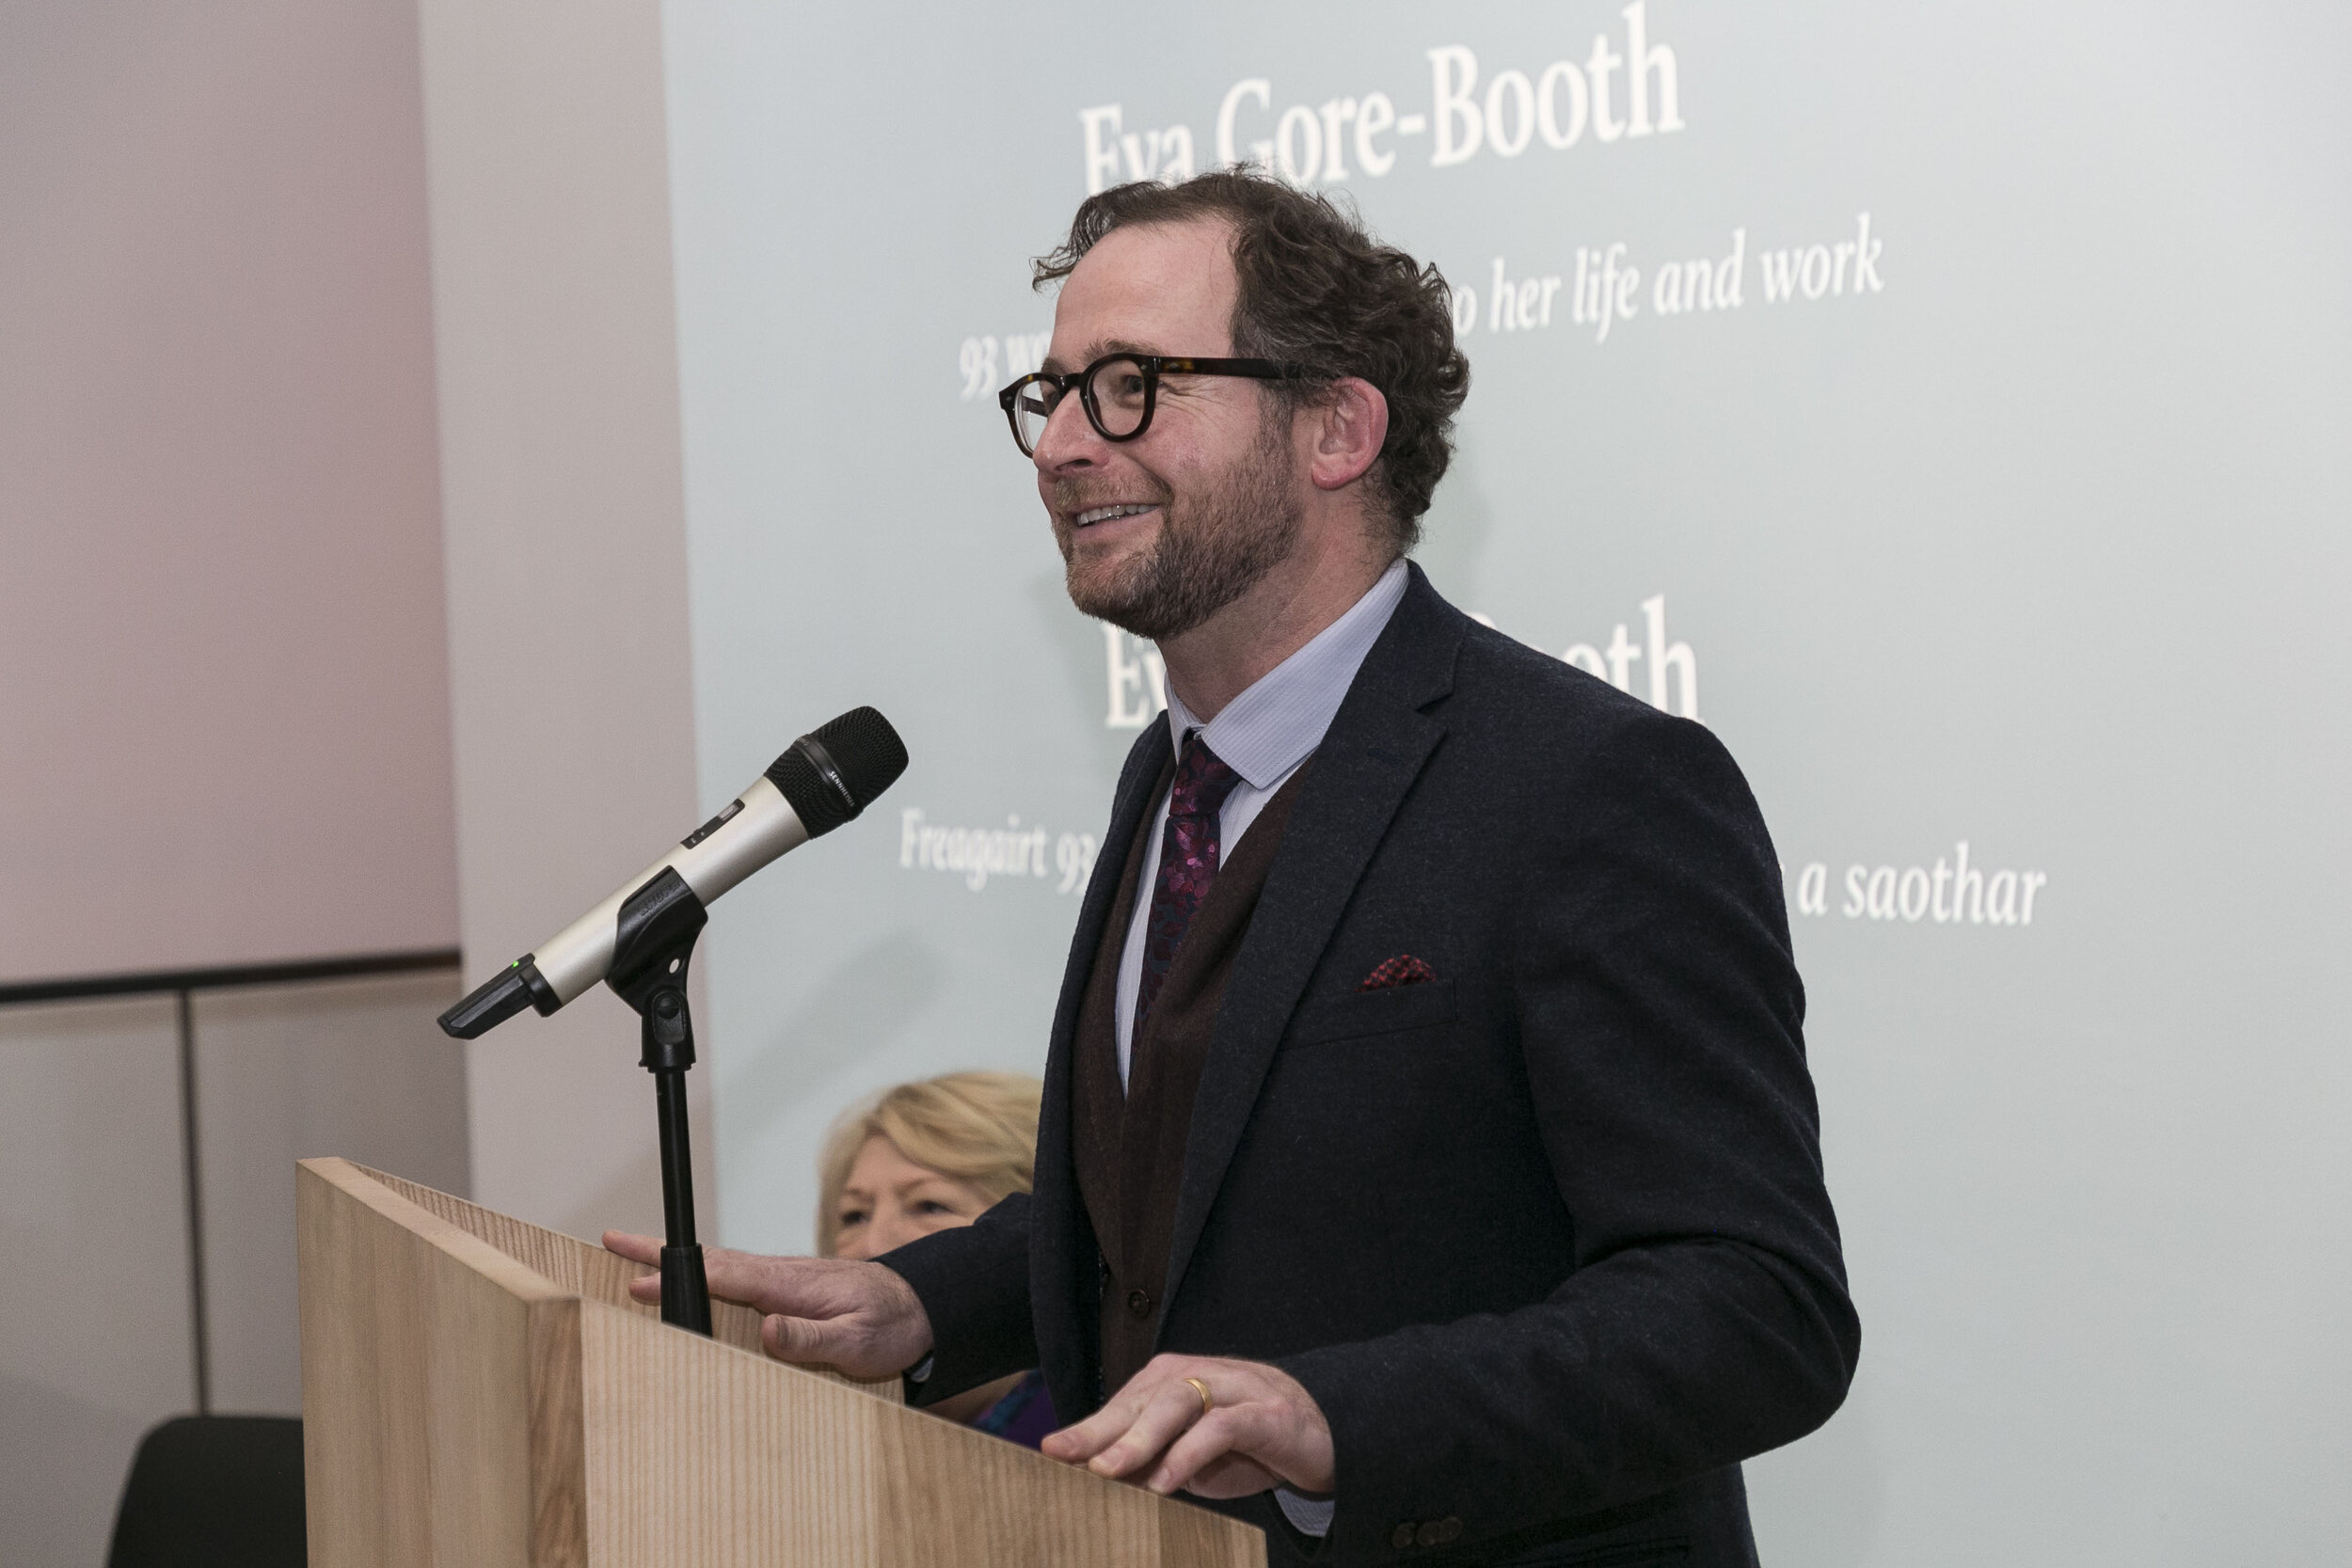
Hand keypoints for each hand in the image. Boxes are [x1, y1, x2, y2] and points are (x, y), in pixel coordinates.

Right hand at [601, 1232, 932, 1378]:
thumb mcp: (856, 1342)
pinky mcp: (785, 1290)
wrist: (921, 1309)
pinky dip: (702, 1275)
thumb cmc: (890, 1326)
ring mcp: (781, 1280)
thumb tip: (766, 1329)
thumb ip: (812, 1338)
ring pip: (719, 1267)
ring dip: (675, 1263)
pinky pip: (734, 1280)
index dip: (676, 1272)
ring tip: (629, 1262)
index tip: (635, 1269)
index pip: (722, 1275)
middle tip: (610, 1241)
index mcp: (789, 1285)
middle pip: (709, 1260)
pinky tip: (684, 1285)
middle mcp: (779, 1275)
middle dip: (659, 1252)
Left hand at [1042, 1354, 1334, 1500]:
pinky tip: (1168, 1479)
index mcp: (1175, 1382)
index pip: (1123, 1404)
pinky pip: (1222, 1426)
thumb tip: (1096, 1474)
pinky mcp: (1266, 1414)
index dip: (1087, 1427)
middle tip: (1064, 1455)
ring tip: (1109, 1470)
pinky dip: (1191, 1451)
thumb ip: (1150, 1460)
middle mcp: (1200, 1376)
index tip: (1048, 1451)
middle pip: (1143, 1397)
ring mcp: (1234, 1389)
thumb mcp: (1191, 1459)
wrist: (1326, 1438)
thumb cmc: (1248, 1447)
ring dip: (1140, 1436)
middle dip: (1101, 1427)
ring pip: (1178, 1401)